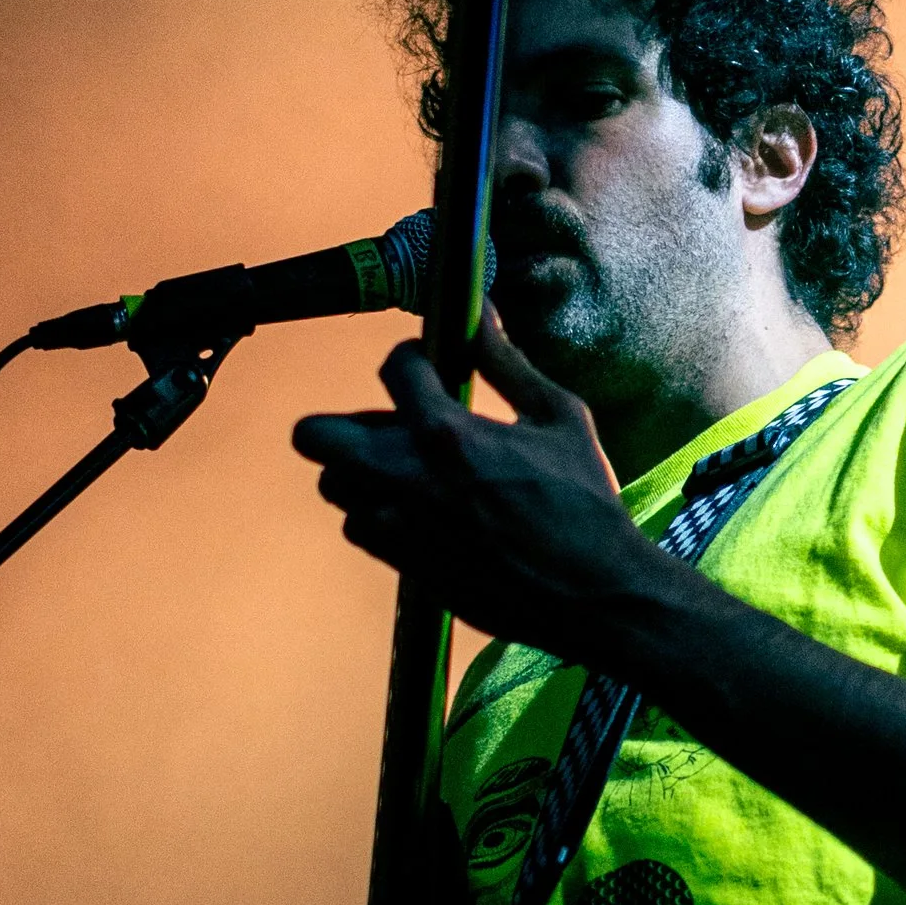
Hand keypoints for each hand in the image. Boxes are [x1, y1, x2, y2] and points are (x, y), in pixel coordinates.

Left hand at [293, 308, 645, 659]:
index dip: (412, 360)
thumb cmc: (586, 502)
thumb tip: (481, 310)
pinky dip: (380, 512)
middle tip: (394, 424)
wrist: (592, 593)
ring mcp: (398, 526)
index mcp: (449, 434)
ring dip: (362, 470)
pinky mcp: (402, 564)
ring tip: (412, 470)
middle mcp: (407, 478)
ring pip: (334, 483)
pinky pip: (359, 525)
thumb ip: (507, 363)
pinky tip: (424, 509)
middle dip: (346, 420)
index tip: (432, 370)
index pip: (393, 368)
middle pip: (313, 435)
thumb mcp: (559, 418)